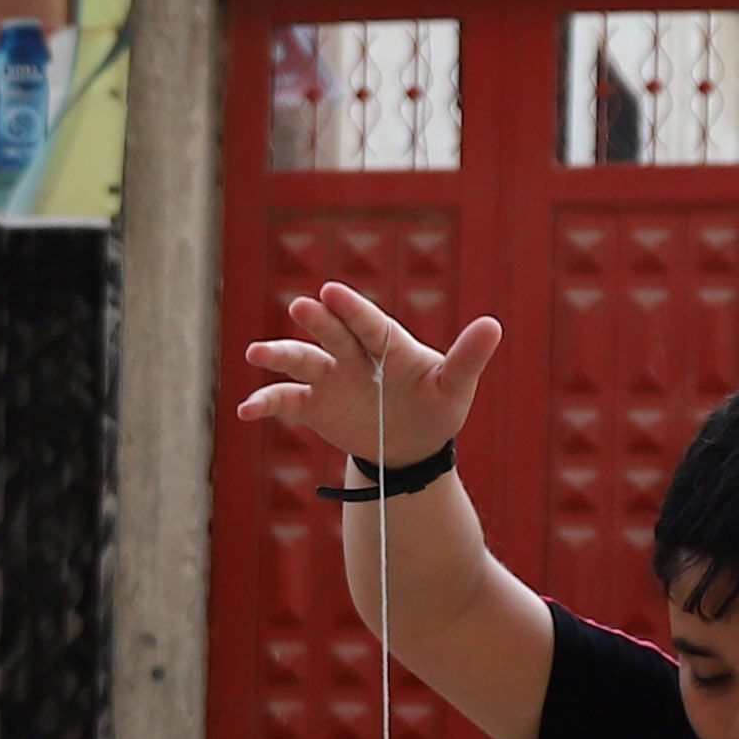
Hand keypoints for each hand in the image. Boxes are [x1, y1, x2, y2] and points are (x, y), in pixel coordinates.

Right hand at [232, 280, 505, 468]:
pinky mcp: (314, 405)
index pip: (369, 323)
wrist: (411, 447)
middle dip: (317, 322)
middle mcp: (354, 354)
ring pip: (302, 361)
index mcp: (388, 344)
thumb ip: (468, 357)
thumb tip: (493, 324)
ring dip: (279, 355)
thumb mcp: (455, 386)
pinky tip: (245, 410)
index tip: (332, 292)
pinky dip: (265, 402)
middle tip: (301, 307)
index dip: (352, 309)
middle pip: (332, 333)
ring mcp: (331, 378)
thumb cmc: (437, 409)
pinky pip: (285, 400)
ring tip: (256, 353)